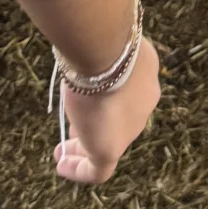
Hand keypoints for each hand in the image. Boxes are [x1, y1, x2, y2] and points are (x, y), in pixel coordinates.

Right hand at [54, 39, 160, 183]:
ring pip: (109, 144)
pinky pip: (98, 169)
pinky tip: (62, 166)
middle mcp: (143, 104)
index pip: (128, 94)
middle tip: (72, 131)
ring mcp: (129, 128)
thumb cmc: (101, 38)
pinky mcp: (111, 148)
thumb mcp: (103, 43)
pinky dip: (79, 170)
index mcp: (145, 76)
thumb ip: (97, 49)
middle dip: (96, 125)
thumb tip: (82, 45)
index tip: (88, 103)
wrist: (107, 52)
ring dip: (85, 147)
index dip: (108, 100)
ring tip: (63, 152)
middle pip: (119, 120)